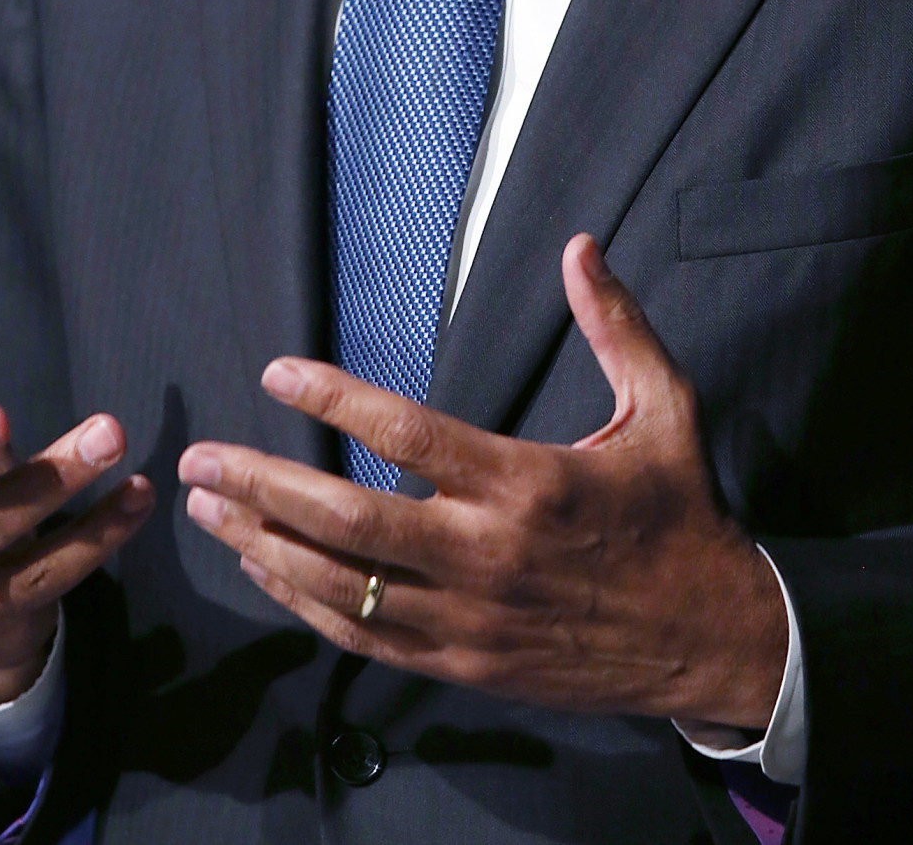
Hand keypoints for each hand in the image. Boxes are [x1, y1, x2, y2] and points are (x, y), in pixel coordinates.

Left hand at [179, 234, 785, 730]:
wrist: (712, 643)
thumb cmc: (682, 514)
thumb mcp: (666, 408)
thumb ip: (616, 325)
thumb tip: (579, 246)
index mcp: (528, 485)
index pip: (408, 436)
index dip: (335, 398)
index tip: (277, 371)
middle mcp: (486, 557)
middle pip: (347, 521)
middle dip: (262, 485)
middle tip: (201, 458)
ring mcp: (468, 621)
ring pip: (340, 588)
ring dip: (263, 545)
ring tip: (206, 508)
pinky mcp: (462, 666)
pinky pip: (364, 639)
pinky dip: (304, 605)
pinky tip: (264, 570)